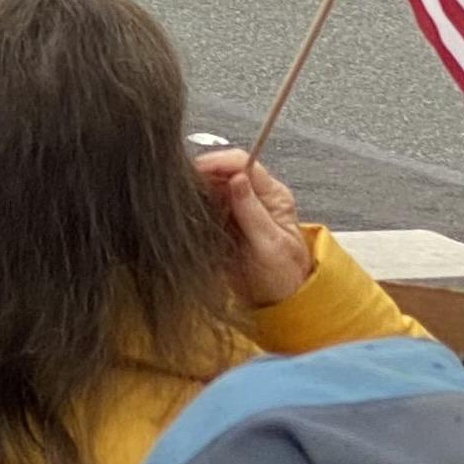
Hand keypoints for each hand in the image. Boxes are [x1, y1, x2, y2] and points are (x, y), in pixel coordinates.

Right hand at [192, 148, 315, 307]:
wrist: (278, 301)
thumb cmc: (284, 275)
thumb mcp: (271, 245)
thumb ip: (253, 212)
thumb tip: (237, 179)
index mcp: (272, 194)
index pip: (243, 163)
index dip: (218, 162)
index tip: (196, 169)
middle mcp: (253, 195)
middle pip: (222, 170)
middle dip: (201, 175)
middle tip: (181, 186)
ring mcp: (236, 208)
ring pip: (209, 186)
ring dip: (194, 190)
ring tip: (180, 201)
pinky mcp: (221, 221)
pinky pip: (203, 205)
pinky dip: (192, 206)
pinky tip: (185, 214)